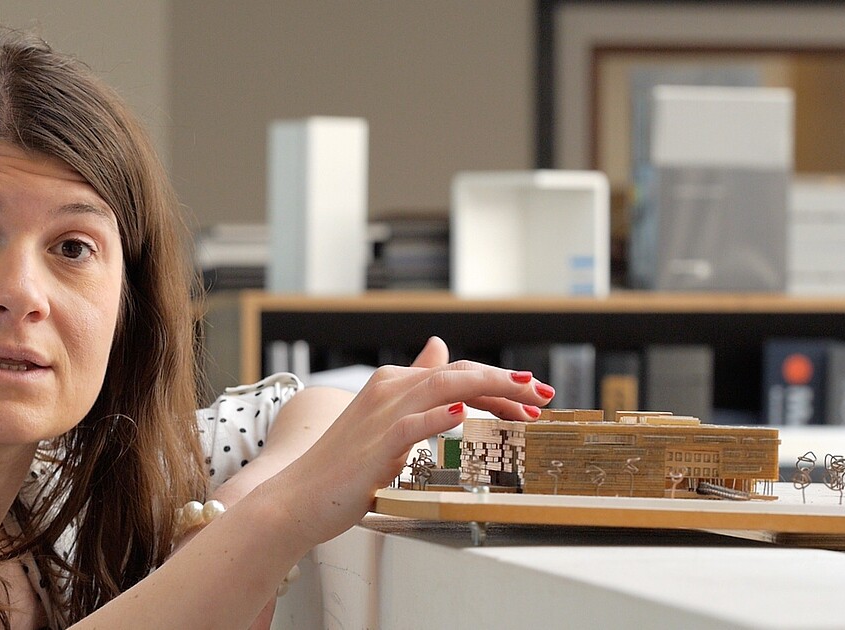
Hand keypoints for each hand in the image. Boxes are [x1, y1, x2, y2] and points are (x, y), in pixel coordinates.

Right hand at [266, 336, 553, 547]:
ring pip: (445, 387)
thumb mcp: (384, 418)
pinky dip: (440, 416)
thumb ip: (414, 384)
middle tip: (544, 394)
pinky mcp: (377, 442)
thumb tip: (439, 348)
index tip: (531, 399)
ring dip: (490, 389)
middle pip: (459, 373)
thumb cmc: (343, 465)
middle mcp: (390, 389)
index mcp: (393, 383)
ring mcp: (383, 414)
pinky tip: (464, 414)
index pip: (457, 372)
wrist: (300, 498)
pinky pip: (414, 423)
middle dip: (507, 381)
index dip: (497, 381)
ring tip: (524, 398)